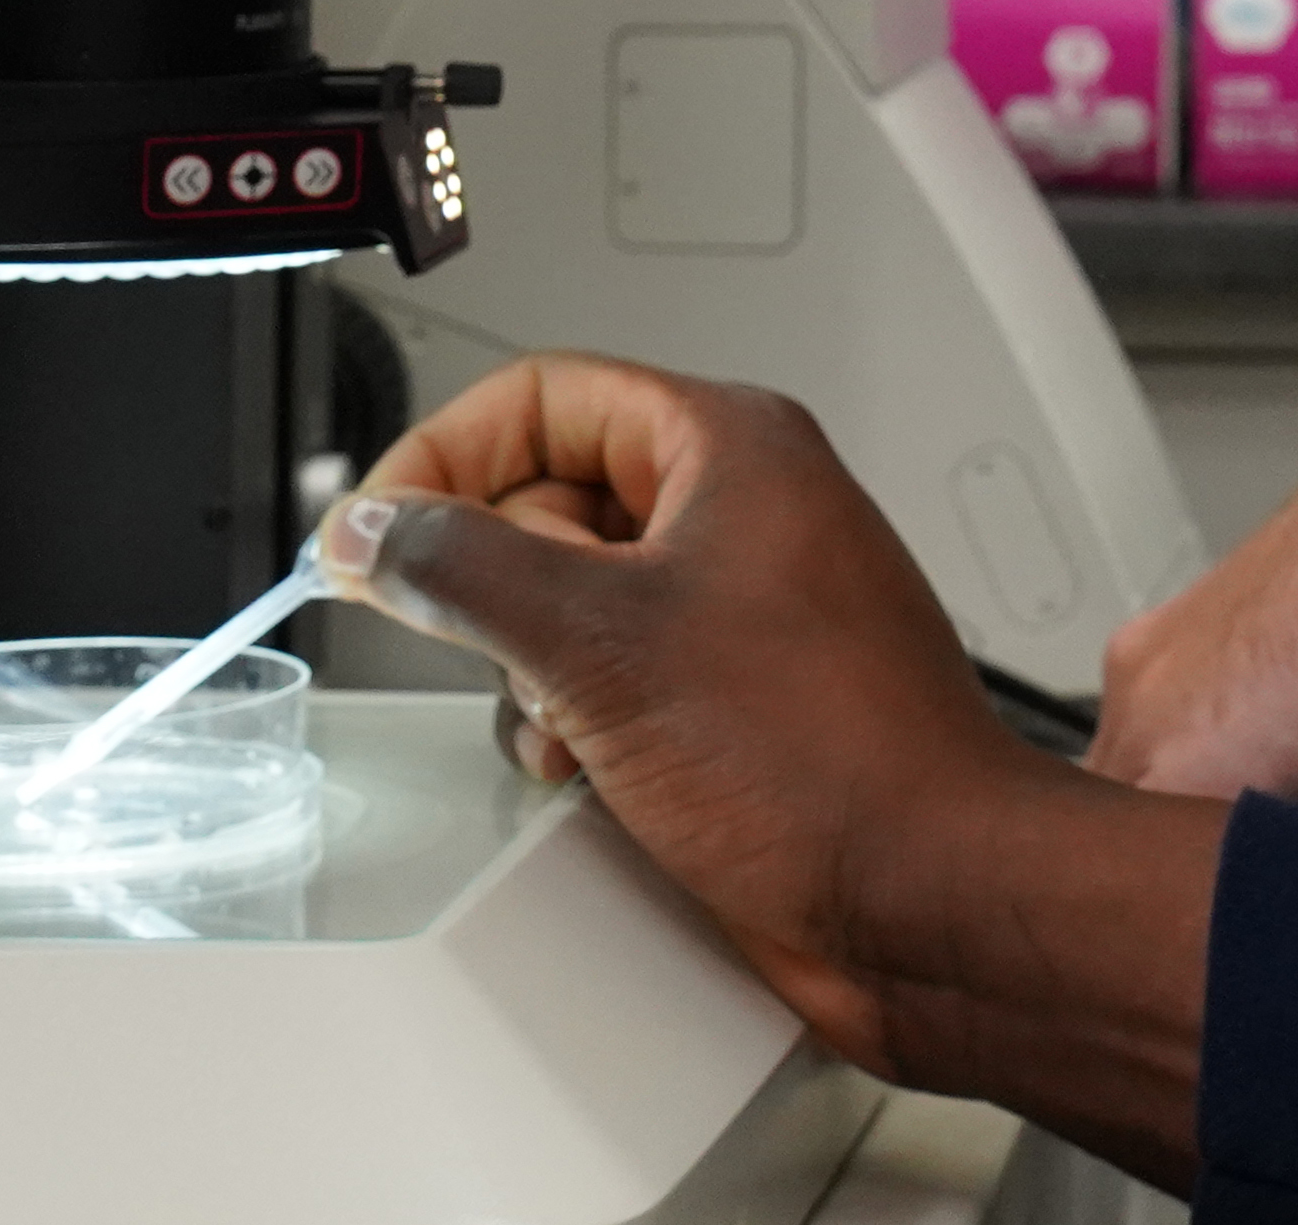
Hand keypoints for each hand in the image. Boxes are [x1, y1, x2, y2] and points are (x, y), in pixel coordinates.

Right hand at [346, 352, 1224, 1179]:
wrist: (922, 899)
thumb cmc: (825, 761)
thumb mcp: (597, 643)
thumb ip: (465, 568)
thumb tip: (381, 528)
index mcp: (730, 447)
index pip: (542, 398)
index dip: (443, 461)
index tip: (374, 537)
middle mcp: (744, 511)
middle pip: (546, 502)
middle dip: (503, 593)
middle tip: (508, 649)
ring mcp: (744, 605)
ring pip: (570, 602)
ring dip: (537, 674)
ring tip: (571, 722)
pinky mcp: (739, 694)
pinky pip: (613, 675)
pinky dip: (579, 721)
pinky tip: (591, 765)